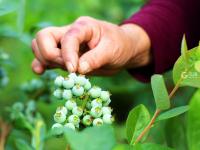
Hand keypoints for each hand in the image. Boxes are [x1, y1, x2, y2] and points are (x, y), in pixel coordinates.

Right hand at [31, 16, 150, 74]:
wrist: (123, 51)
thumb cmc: (120, 46)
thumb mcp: (112, 51)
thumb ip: (95, 58)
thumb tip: (79, 69)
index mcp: (83, 27)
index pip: (67, 38)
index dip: (67, 55)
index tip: (74, 70)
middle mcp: (70, 32)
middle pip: (44, 37)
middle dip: (51, 55)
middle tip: (68, 68)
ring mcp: (65, 44)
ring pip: (40, 46)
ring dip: (45, 60)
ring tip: (62, 72)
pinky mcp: (65, 56)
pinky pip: (46, 57)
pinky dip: (41, 64)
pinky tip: (41, 72)